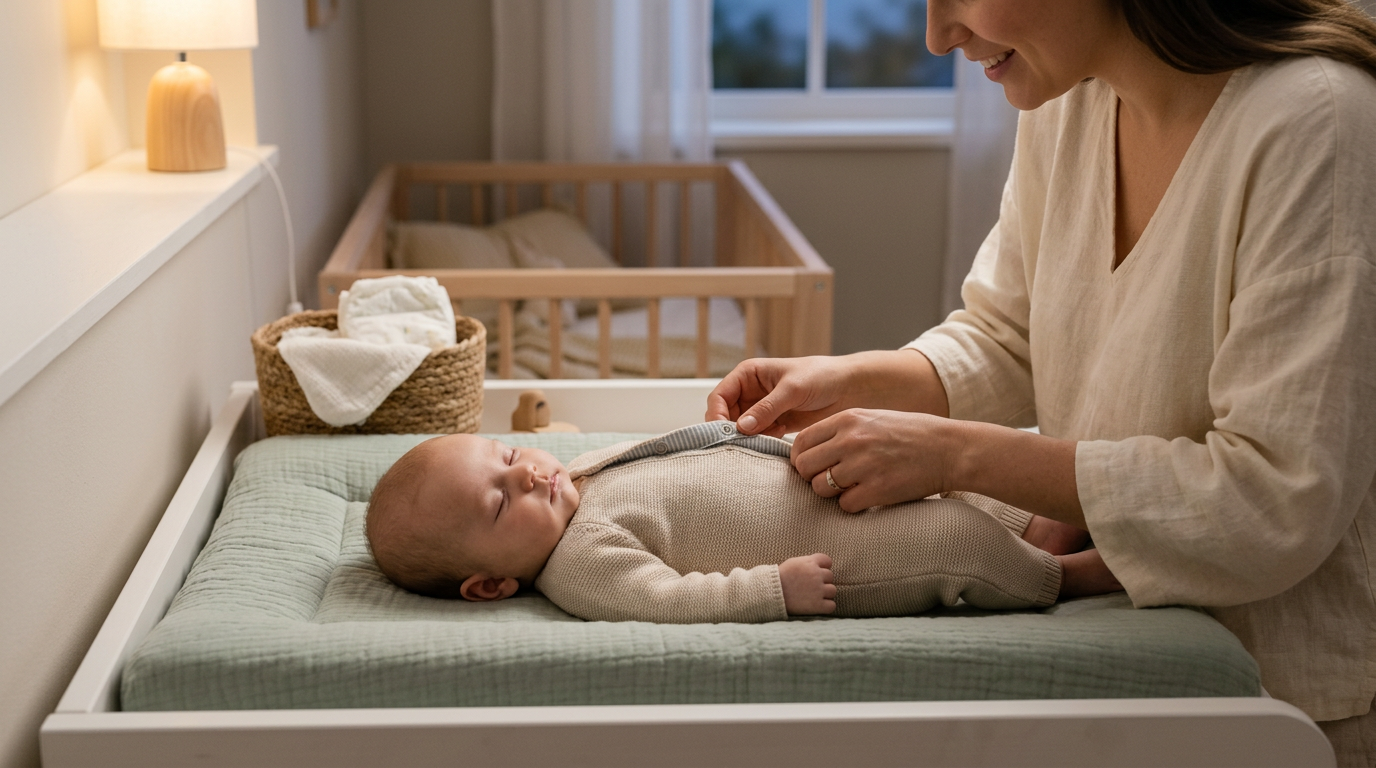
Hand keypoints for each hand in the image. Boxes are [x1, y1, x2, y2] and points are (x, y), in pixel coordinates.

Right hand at [705, 356, 857, 436]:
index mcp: (748, 374)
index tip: (723, 432)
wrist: (849, 388)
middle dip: (730, 430)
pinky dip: (761, 442)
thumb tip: (742, 427)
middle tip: (740, 444)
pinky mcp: (774, 423)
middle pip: (726, 415)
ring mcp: (761, 409)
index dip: (716, 414)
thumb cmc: (822, 376)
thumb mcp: (793, 389)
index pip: (720, 396)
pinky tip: (775, 439)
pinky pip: (758, 437)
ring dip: (746, 438)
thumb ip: (767, 408)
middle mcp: (750, 391)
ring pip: (740, 429)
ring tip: (761, 441)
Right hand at [779, 553, 836, 614]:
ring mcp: (818, 590)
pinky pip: (832, 605)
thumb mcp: (793, 563)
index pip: (827, 561)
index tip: (816, 573)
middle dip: (822, 581)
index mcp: (810, 562)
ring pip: (833, 591)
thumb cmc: (779, 577)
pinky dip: (826, 606)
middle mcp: (816, 575)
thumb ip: (808, 562)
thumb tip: (819, 565)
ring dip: (825, 594)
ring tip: (813, 596)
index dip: (823, 567)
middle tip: (810, 586)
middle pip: (830, 576)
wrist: (770, 594)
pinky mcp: (818, 605)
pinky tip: (817, 605)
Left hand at [791, 409, 957, 512]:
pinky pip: (845, 505)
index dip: (800, 459)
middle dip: (811, 477)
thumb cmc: (910, 435)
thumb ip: (840, 431)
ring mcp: (863, 465)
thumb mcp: (872, 419)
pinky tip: (869, 496)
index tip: (810, 467)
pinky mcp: (877, 489)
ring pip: (820, 488)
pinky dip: (853, 505)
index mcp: (847, 419)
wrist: (949, 449)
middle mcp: (851, 440)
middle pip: (804, 467)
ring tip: (852, 487)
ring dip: (832, 494)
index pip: (801, 442)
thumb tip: (808, 451)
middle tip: (828, 481)